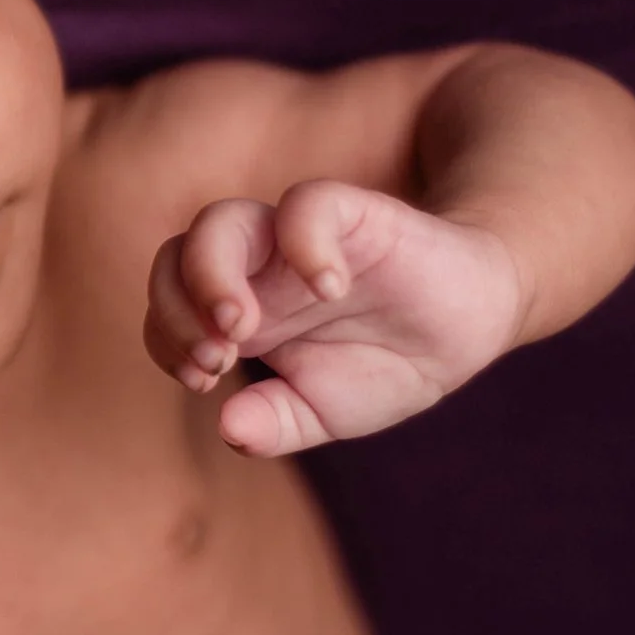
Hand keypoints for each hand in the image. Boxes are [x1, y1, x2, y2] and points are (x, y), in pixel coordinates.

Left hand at [143, 180, 525, 455]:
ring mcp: (298, 239)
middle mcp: (256, 269)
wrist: (468, 327)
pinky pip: (306, 204)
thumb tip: (229, 430)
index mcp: (238, 311)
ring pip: (221, 221)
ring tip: (243, 329)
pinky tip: (329, 289)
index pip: (166, 305)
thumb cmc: (385, 363)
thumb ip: (276, 423)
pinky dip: (305, 243)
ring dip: (212, 275)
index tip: (205, 383)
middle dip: (176, 309)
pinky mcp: (352, 215)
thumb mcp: (325, 410)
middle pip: (175, 256)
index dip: (167, 339)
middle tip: (216, 360)